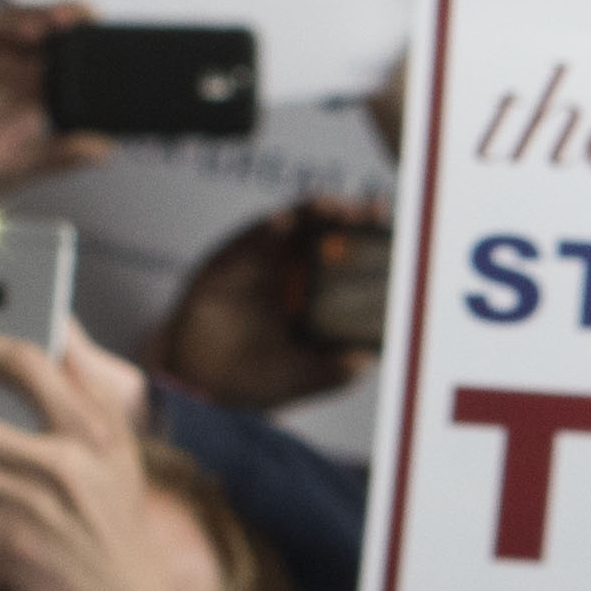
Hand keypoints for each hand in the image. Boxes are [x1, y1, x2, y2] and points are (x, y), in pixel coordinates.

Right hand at [0, 4, 106, 214]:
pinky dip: (9, 23)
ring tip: (63, 22)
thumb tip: (103, 149)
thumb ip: (57, 155)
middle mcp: (13, 72)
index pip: (72, 63)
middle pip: (52, 34)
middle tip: (91, 22)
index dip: (91, 50)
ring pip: (23, 22)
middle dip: (75, 22)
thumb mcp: (17, 166)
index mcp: (35, 99)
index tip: (112, 48)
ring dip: (46, 16)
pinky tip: (28, 31)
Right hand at [156, 198, 381, 412]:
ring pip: (288, 229)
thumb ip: (333, 371)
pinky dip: (265, 231)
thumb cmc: (249, 380)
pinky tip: (283, 221)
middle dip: (348, 218)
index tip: (393, 233)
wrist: (197, 384)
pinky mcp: (226, 266)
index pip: (343, 262)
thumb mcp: (300, 378)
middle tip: (372, 209)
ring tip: (333, 205)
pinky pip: (247, 242)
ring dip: (310, 213)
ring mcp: (257, 267)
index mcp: (308, 298)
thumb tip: (370, 359)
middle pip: (321, 235)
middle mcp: (287, 275)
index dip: (366, 244)